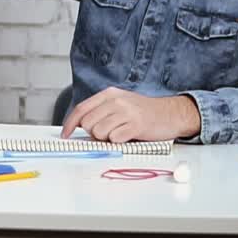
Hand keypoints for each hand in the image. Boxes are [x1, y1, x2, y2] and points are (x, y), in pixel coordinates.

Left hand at [61, 87, 200, 142]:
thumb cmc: (144, 112)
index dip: (70, 123)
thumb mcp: (120, 104)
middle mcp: (116, 101)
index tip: (65, 134)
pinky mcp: (136, 124)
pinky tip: (128, 136)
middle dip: (94, 133)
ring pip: (99, 132)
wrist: (172, 113)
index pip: (81, 109)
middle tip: (109, 133)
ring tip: (120, 134)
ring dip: (107, 138)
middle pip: (88, 123)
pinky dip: (119, 142)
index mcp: (109, 94)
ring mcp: (126, 112)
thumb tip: (81, 127)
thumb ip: (102, 111)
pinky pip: (115, 139)